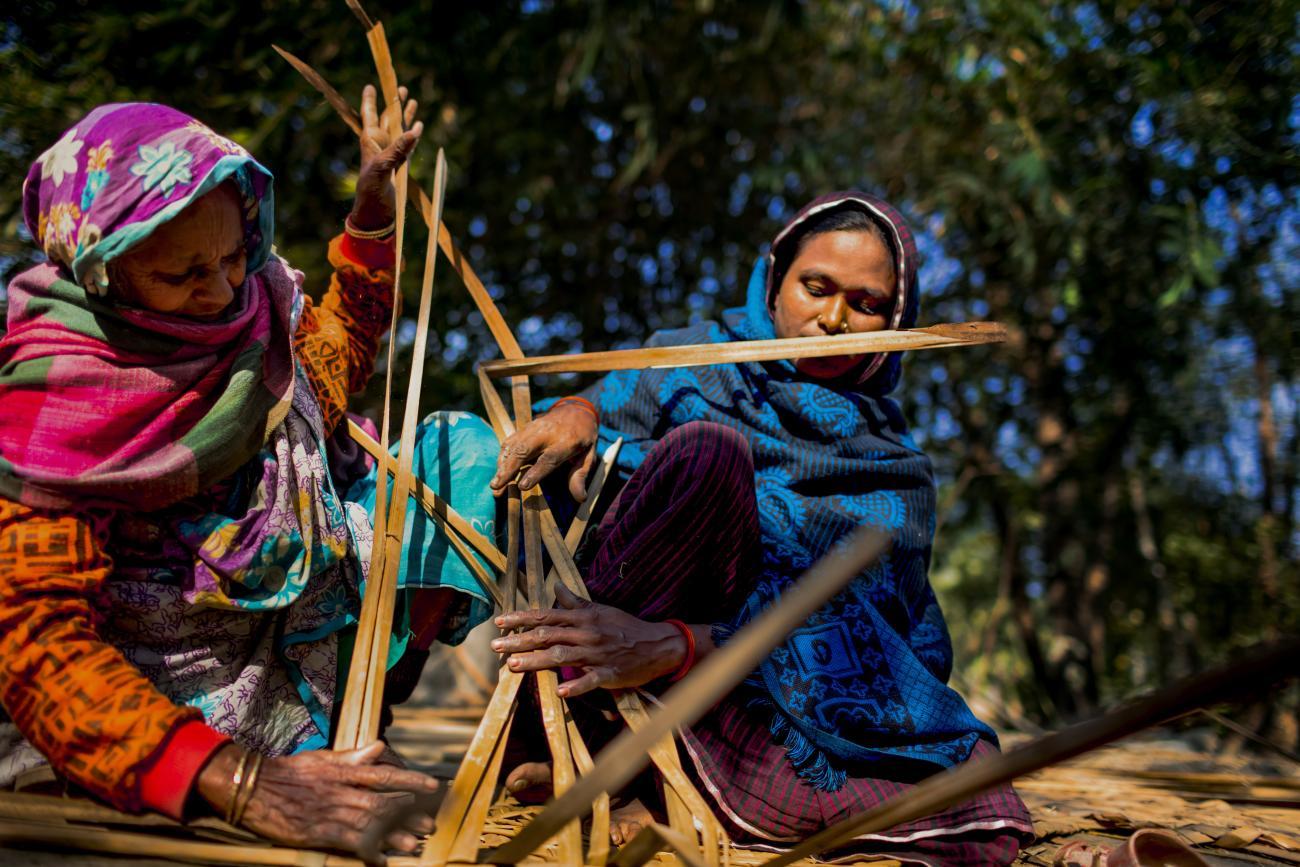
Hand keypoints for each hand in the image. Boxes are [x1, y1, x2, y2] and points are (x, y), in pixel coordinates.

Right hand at [196, 740, 438, 864]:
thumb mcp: (322, 758)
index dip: (411, 779)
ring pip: (370, 824)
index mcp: (344, 771)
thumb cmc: (289, 771)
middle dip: (409, 814)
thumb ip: (353, 756)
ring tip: (414, 844)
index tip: (433, 785)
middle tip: (429, 824)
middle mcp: (341, 791)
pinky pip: (348, 843)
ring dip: (394, 835)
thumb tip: (381, 746)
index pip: (385, 774)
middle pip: (383, 802)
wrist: (253, 787)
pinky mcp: (317, 832)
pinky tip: (381, 860)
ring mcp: (330, 812)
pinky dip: (367, 851)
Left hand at [350, 84, 423, 231]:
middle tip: (398, 87)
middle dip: (393, 102)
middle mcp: (380, 144)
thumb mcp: (382, 168)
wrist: (377, 212)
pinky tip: (419, 125)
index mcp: (370, 141)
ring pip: (400, 129)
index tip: (369, 86)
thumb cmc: (372, 191)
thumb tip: (415, 130)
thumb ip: (397, 149)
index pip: (370, 115)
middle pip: (388, 117)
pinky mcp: (401, 163)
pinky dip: (414, 134)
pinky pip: (408, 144)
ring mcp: (391, 153)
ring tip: (411, 100)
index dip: (370, 101)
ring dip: (405, 115)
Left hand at [490, 584, 687, 696]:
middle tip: (494, 646)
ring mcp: (597, 654)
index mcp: (583, 618)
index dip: (521, 618)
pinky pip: (591, 680)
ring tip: (513, 666)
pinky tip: (560, 691)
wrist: (657, 644)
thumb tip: (556, 586)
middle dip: (519, 640)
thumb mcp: (600, 610)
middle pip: (547, 635)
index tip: (499, 621)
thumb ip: (575, 601)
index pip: (546, 615)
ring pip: (561, 656)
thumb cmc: (625, 626)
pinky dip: (577, 685)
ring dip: (536, 661)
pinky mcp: (610, 673)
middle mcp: (586, 633)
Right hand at [491, 403, 598, 500]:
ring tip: (495, 484)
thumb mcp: (588, 456)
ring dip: (502, 465)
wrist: (576, 410)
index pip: (548, 458)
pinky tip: (499, 472)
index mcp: (567, 441)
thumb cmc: (583, 437)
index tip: (522, 486)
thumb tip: (580, 499)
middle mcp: (547, 433)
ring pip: (513, 445)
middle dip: (508, 469)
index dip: (535, 473)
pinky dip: (502, 457)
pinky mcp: (525, 427)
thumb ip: (580, 476)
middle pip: (524, 449)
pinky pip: (510, 441)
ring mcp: (533, 428)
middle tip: (496, 487)